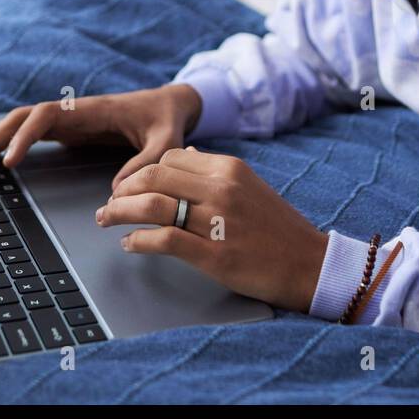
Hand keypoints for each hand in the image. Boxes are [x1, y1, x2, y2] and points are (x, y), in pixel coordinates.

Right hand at [0, 83, 202, 186]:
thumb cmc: (167, 120)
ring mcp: (67, 119)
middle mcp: (72, 111)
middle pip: (22, 119)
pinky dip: (7, 142)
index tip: (11, 160)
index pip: (46, 116)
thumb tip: (117, 191)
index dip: (25, 136)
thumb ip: (147, 162)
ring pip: (20, 124)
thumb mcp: (167, 141)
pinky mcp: (67, 129)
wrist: (170, 105)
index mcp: (91, 109)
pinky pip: (30, 133)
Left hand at [97, 147, 329, 312]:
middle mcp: (221, 189)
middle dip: (123, 189)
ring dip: (120, 211)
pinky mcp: (213, 255)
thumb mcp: (250, 186)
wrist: (310, 264)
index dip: (141, 172)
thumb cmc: (279, 230)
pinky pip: (162, 240)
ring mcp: (216, 221)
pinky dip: (137, 241)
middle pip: (153, 176)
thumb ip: (216, 172)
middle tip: (109, 203)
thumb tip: (188, 153)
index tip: (129, 186)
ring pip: (152, 205)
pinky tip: (130, 244)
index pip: (169, 158)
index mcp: (229, 168)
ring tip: (108, 220)